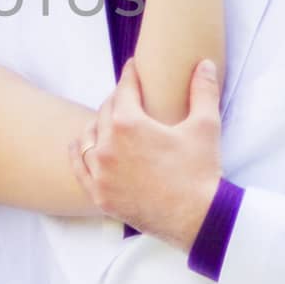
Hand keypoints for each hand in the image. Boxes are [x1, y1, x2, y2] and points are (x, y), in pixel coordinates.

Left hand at [70, 57, 223, 247]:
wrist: (198, 219)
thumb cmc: (201, 172)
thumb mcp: (205, 127)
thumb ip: (203, 91)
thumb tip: (205, 63)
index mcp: (129, 124)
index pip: (124, 90)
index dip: (130, 75)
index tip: (133, 67)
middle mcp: (107, 145)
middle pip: (105, 111)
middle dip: (118, 100)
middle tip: (128, 97)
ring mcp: (100, 172)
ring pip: (88, 136)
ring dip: (98, 125)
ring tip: (110, 121)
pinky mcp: (99, 194)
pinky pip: (79, 166)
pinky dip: (80, 152)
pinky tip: (83, 144)